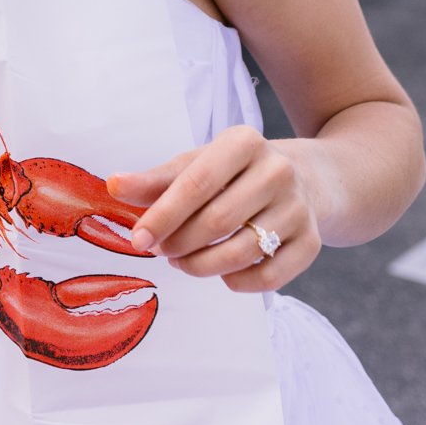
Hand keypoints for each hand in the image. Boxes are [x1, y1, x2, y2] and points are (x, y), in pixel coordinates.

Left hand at [107, 126, 321, 292]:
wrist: (305, 179)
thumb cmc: (234, 173)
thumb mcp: (196, 165)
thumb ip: (155, 180)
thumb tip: (113, 185)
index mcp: (244, 142)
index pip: (196, 183)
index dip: (163, 215)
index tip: (138, 240)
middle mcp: (278, 170)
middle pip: (217, 221)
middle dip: (180, 243)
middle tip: (161, 251)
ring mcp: (299, 207)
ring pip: (242, 252)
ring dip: (201, 266)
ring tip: (183, 262)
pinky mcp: (312, 241)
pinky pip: (269, 276)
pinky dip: (237, 282)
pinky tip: (221, 273)